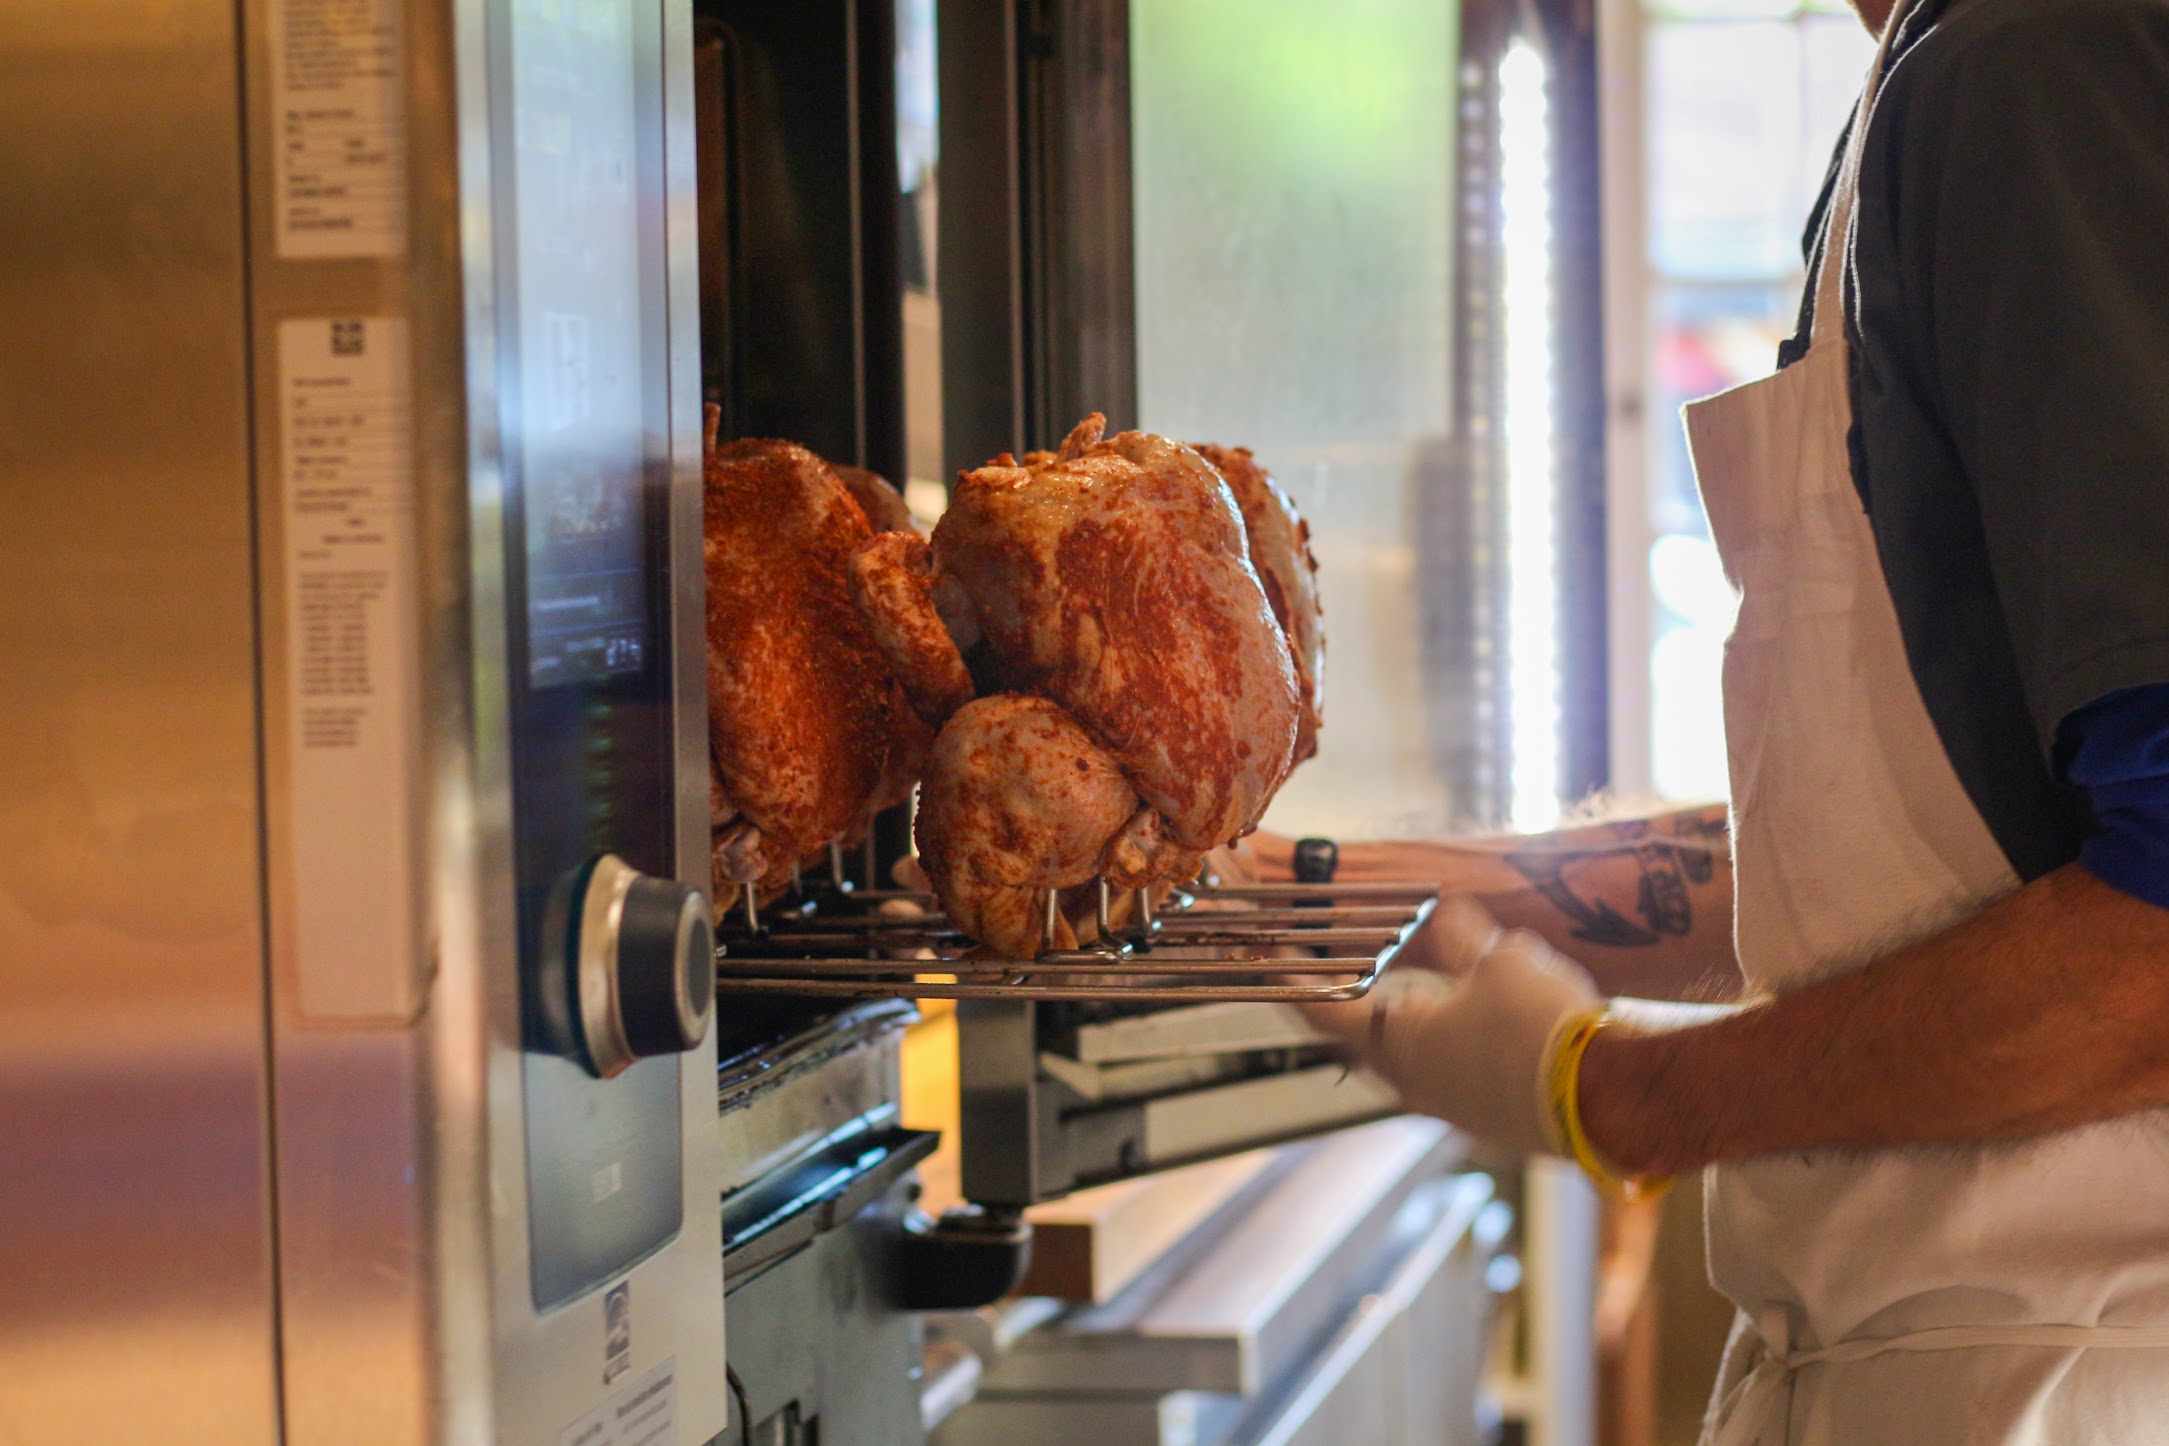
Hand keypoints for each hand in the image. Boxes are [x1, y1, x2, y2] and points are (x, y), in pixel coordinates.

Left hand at [1304, 899, 1600, 1155]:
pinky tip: (1491, 1020)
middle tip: (1363, 963)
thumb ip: (1462, 936)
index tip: (1276, 957)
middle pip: (1365, 1036)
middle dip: (1362, 998)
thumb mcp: (1499, 958)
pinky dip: (1458, 1043)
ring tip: (1438, 984)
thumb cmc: (1540, 1025)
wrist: (1608, 1100)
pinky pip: (1456, 1074)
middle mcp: (1410, 1084)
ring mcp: (1450, 1109)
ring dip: (1419, 1020)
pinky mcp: (1488, 1121)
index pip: (1320, 1010)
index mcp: (1393, 1043)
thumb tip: (1448, 916)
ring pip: (1415, 1055)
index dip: (1293, 979)